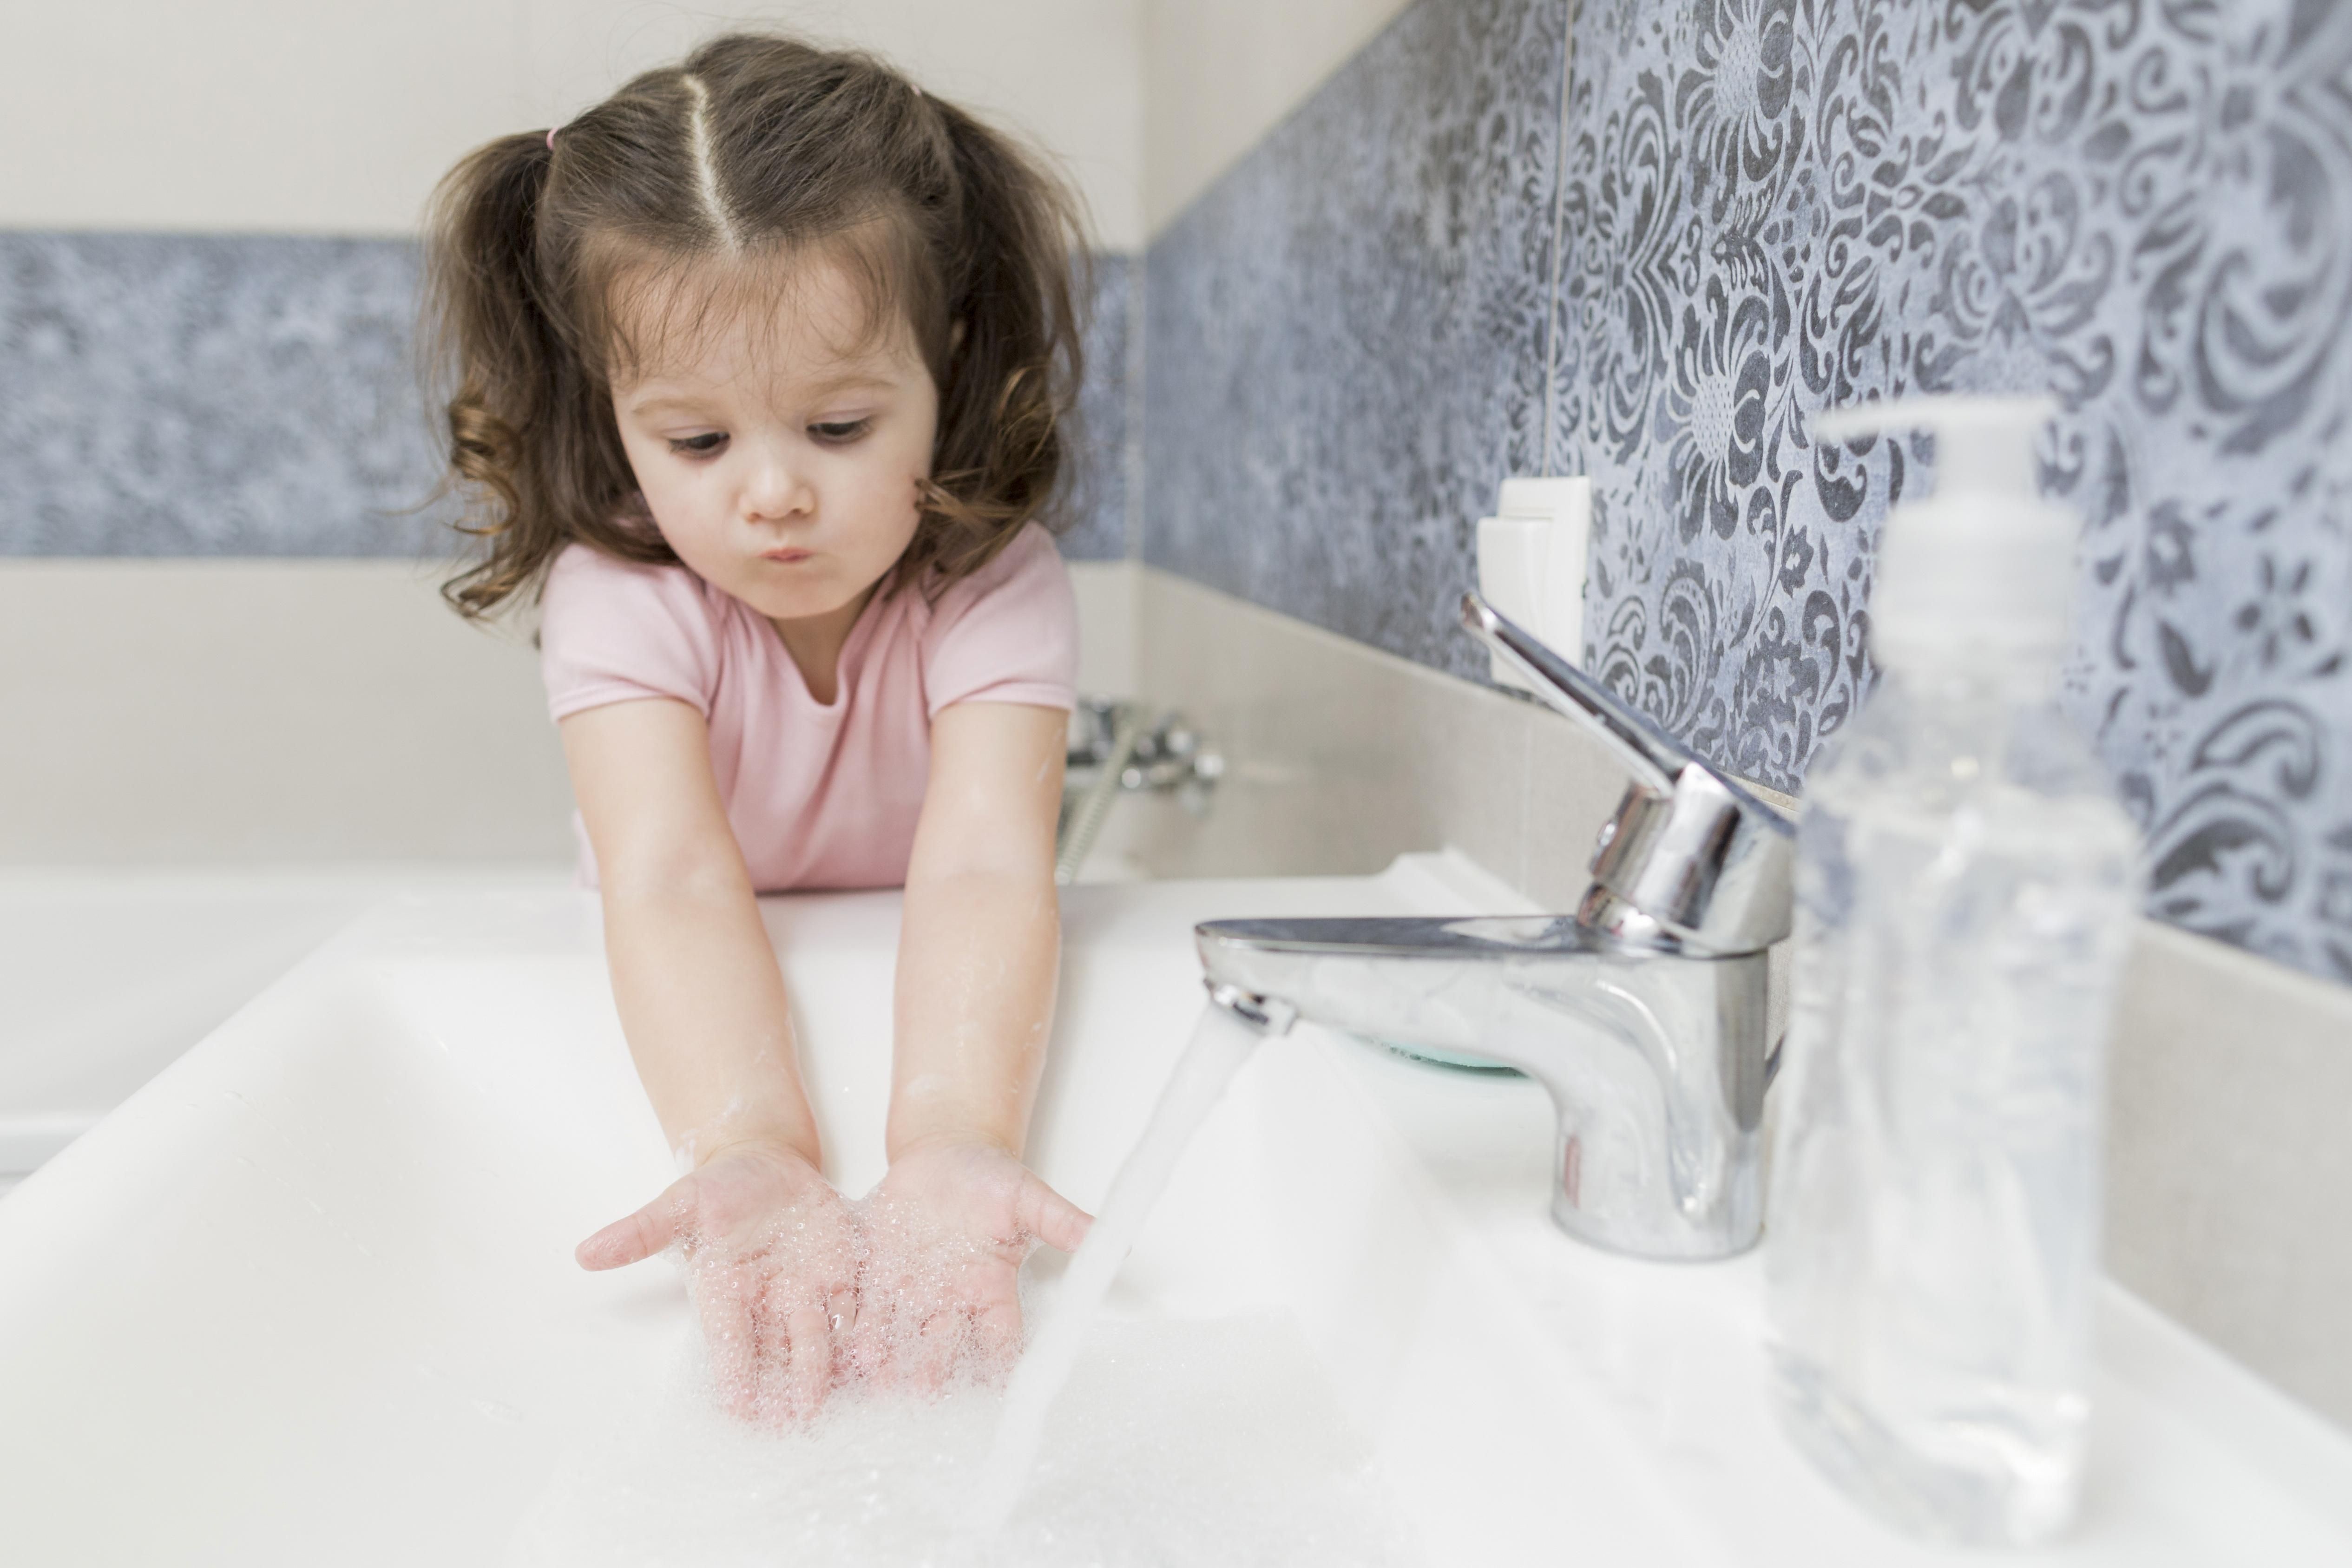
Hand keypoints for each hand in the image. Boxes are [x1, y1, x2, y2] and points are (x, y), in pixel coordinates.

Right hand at [577, 1140, 858, 1425]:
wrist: (766, 1166)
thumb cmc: (717, 1189)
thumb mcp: (680, 1203)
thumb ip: (640, 1230)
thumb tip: (584, 1253)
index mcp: (725, 1291)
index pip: (727, 1341)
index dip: (732, 1375)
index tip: (737, 1411)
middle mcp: (767, 1302)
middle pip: (777, 1352)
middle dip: (786, 1388)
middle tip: (795, 1426)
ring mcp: (806, 1291)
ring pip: (819, 1339)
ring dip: (826, 1372)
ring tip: (835, 1405)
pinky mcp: (843, 1274)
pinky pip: (855, 1307)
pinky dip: (865, 1333)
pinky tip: (878, 1358)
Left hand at [846, 1140, 1090, 1390]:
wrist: (943, 1154)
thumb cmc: (990, 1176)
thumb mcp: (1027, 1196)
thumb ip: (1063, 1221)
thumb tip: (1113, 1243)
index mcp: (990, 1290)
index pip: (1000, 1338)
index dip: (1000, 1367)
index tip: (998, 1395)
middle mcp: (951, 1300)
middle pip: (945, 1344)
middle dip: (936, 1369)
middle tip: (926, 1394)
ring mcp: (912, 1291)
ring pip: (903, 1333)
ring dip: (892, 1359)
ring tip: (881, 1382)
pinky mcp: (878, 1275)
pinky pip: (868, 1307)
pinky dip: (860, 1328)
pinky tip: (850, 1348)